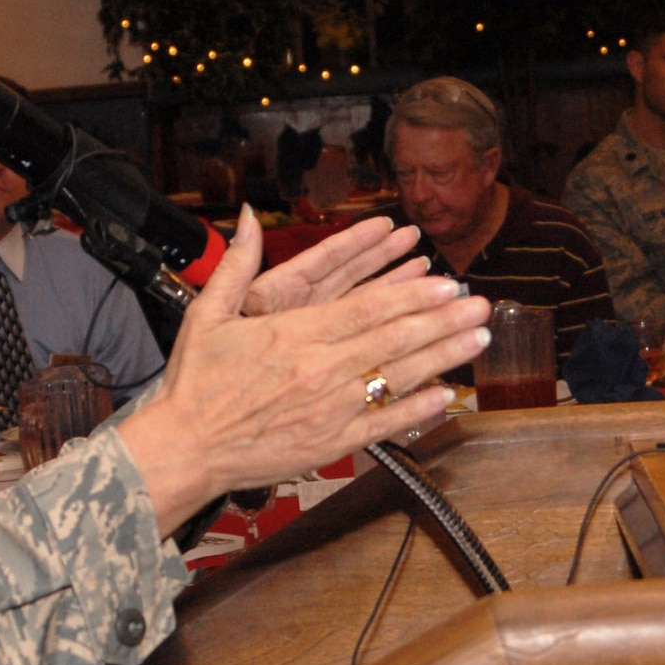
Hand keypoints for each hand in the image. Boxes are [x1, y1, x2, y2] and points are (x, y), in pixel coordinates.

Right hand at [120, 206, 491, 532]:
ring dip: (443, 357)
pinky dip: (417, 409)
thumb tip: (247, 216)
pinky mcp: (331, 444)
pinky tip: (446, 394)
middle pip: (394, 339)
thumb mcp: (207, 313)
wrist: (184, 448)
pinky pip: (384, 425)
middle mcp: (319, 370)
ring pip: (398, 378)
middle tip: (480, 304)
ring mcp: (330, 410)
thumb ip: (237, 263)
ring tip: (478, 339)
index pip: (368, 309)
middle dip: (442, 320)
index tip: (445, 283)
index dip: (413, 295)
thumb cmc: (195, 383)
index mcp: (294, 334)